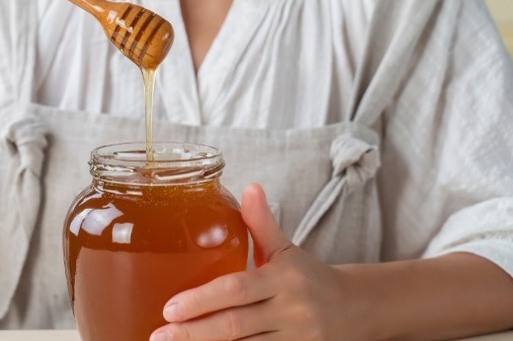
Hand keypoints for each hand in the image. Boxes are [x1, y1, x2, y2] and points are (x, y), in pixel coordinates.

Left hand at [151, 184, 356, 340]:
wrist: (353, 309)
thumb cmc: (306, 276)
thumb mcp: (286, 248)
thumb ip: (261, 222)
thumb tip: (249, 187)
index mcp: (283, 278)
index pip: (238, 290)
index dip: (202, 300)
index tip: (169, 308)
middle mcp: (291, 311)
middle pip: (235, 325)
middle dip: (194, 333)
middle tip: (159, 336)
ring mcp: (296, 339)